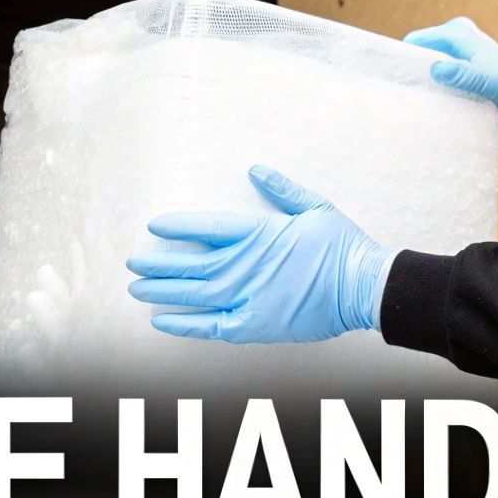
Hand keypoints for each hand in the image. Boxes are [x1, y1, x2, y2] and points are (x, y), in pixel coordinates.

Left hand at [126, 166, 397, 342]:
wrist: (363, 286)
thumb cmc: (343, 246)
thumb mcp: (315, 207)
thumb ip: (282, 190)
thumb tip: (256, 170)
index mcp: (259, 233)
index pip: (205, 227)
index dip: (177, 227)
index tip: (155, 227)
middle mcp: (245, 265)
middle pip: (189, 263)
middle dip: (157, 262)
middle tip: (133, 262)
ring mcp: (247, 296)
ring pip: (193, 293)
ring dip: (161, 290)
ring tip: (136, 287)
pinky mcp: (255, 324)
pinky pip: (210, 326)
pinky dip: (183, 324)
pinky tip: (162, 320)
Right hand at [404, 16, 497, 126]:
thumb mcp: (485, 82)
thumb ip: (462, 75)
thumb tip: (436, 68)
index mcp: (458, 32)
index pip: (418, 40)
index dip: (405, 57)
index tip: (396, 78)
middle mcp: (455, 33)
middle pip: (420, 48)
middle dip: (414, 66)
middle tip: (410, 91)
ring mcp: (457, 45)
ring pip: (428, 58)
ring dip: (424, 74)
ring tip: (422, 94)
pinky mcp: (458, 59)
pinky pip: (437, 65)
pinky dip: (433, 77)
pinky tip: (433, 93)